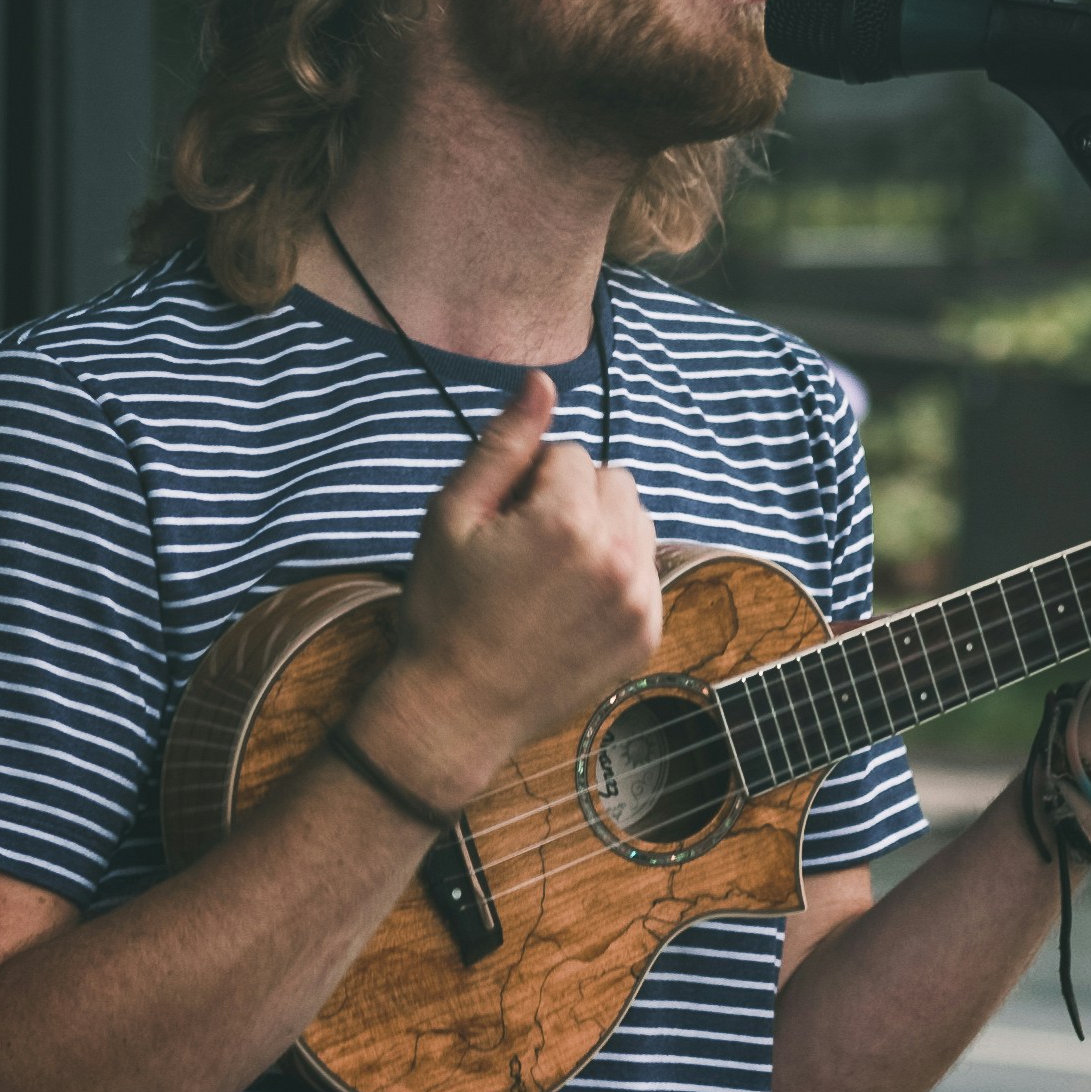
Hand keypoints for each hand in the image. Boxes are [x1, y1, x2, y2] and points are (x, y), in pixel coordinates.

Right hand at [356, 372, 663, 801]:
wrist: (457, 710)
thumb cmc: (444, 609)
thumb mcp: (452, 516)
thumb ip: (504, 443)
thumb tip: (542, 381)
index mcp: (566, 520)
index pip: (568, 452)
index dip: (527, 480)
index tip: (501, 523)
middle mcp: (616, 556)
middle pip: (612, 479)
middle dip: (573, 496)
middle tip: (525, 546)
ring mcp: (638, 599)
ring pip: (636, 521)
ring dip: (601, 531)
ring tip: (551, 573)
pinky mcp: (647, 634)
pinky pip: (645, 570)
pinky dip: (616, 575)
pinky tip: (570, 605)